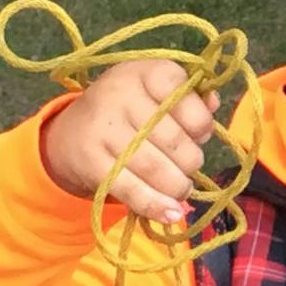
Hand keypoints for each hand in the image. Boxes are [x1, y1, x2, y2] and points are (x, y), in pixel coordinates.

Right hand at [39, 59, 218, 221]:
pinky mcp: (91, 162)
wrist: (71, 134)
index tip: (199, 133)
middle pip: (173, 138)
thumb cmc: (130, 112)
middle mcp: (119, 95)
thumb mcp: (156, 94)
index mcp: (142, 72)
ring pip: (155, 167)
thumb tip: (213, 102)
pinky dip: (155, 205)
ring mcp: (102, 128)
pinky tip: (170, 213)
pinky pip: (131, 189)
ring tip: (182, 189)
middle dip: (190, 160)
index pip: (181, 93)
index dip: (199, 120)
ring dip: (177, 186)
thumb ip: (190, 98)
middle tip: (189, 168)